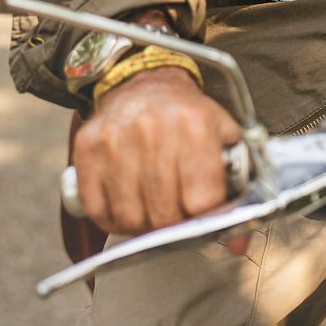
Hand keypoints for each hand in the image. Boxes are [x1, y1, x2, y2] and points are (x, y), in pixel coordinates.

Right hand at [73, 66, 240, 239]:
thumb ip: (237, 184)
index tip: (209, 222)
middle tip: (182, 217)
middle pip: (165, 214)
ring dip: (145, 226)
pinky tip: (130, 205)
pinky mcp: (86, 149)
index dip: (208, 220)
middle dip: (177, 226)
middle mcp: (153, 131)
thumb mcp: (225, 136)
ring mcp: (115, 140)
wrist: (146, 83)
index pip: (202, 199)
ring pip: (129, 218)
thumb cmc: (190, 117)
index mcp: (196, 126)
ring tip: (156, 210)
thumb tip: (239, 242)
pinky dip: (113, 219)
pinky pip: (96, 210)